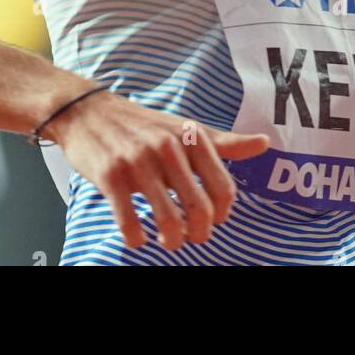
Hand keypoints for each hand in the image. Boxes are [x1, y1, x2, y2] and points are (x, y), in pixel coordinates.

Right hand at [45, 90, 270, 252]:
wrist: (90, 112)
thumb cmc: (144, 126)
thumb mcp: (186, 129)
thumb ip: (225, 142)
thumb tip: (265, 143)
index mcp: (191, 137)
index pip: (224, 188)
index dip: (222, 213)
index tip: (214, 220)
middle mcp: (168, 147)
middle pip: (200, 207)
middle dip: (200, 232)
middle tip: (193, 237)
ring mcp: (138, 161)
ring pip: (168, 217)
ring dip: (172, 239)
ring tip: (169, 241)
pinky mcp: (110, 175)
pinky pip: (128, 219)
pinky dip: (135, 237)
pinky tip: (137, 238)